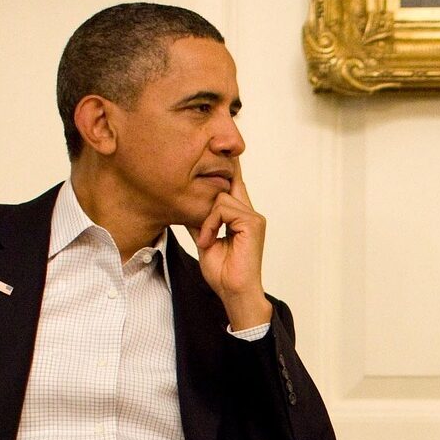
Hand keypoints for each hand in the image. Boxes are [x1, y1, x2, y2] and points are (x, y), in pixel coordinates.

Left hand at [188, 157, 271, 329]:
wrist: (234, 292)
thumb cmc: (222, 273)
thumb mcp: (203, 240)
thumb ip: (199, 220)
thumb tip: (186, 205)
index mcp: (239, 216)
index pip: (232, 183)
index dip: (225, 166)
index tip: (215, 148)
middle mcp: (249, 212)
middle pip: (227, 182)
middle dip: (213, 181)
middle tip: (199, 206)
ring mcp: (253, 216)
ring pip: (220, 197)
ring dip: (205, 220)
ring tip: (204, 240)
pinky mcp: (253, 222)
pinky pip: (223, 208)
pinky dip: (210, 224)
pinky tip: (208, 241)